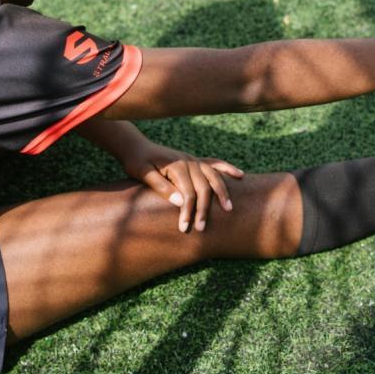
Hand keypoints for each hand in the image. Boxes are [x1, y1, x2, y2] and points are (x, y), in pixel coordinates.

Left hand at [119, 140, 243, 232]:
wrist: (135, 145)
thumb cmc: (136, 161)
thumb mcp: (142, 173)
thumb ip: (161, 186)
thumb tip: (180, 202)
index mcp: (176, 165)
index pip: (188, 192)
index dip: (188, 211)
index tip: (185, 228)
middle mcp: (188, 161)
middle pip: (204, 187)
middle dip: (205, 208)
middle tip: (203, 228)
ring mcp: (192, 159)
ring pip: (213, 176)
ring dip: (222, 192)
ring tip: (229, 208)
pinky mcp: (193, 160)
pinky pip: (214, 163)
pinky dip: (227, 169)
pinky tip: (240, 175)